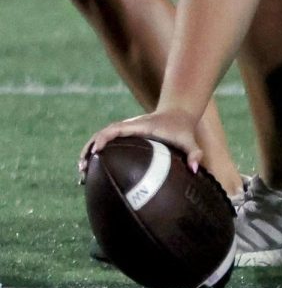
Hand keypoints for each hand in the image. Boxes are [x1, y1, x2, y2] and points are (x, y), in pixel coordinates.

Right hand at [79, 110, 202, 176]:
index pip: (116, 128)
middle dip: (89, 148)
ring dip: (88, 152)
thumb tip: (195, 169)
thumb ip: (194, 153)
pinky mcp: (124, 136)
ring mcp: (124, 131)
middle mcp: (128, 126)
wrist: (177, 114)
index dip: (104, 138)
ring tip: (81, 173)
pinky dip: (95, 154)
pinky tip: (91, 172)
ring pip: (100, 138)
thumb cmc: (182, 129)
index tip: (96, 151)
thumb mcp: (190, 140)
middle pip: (102, 134)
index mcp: (140, 126)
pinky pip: (106, 143)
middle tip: (82, 168)